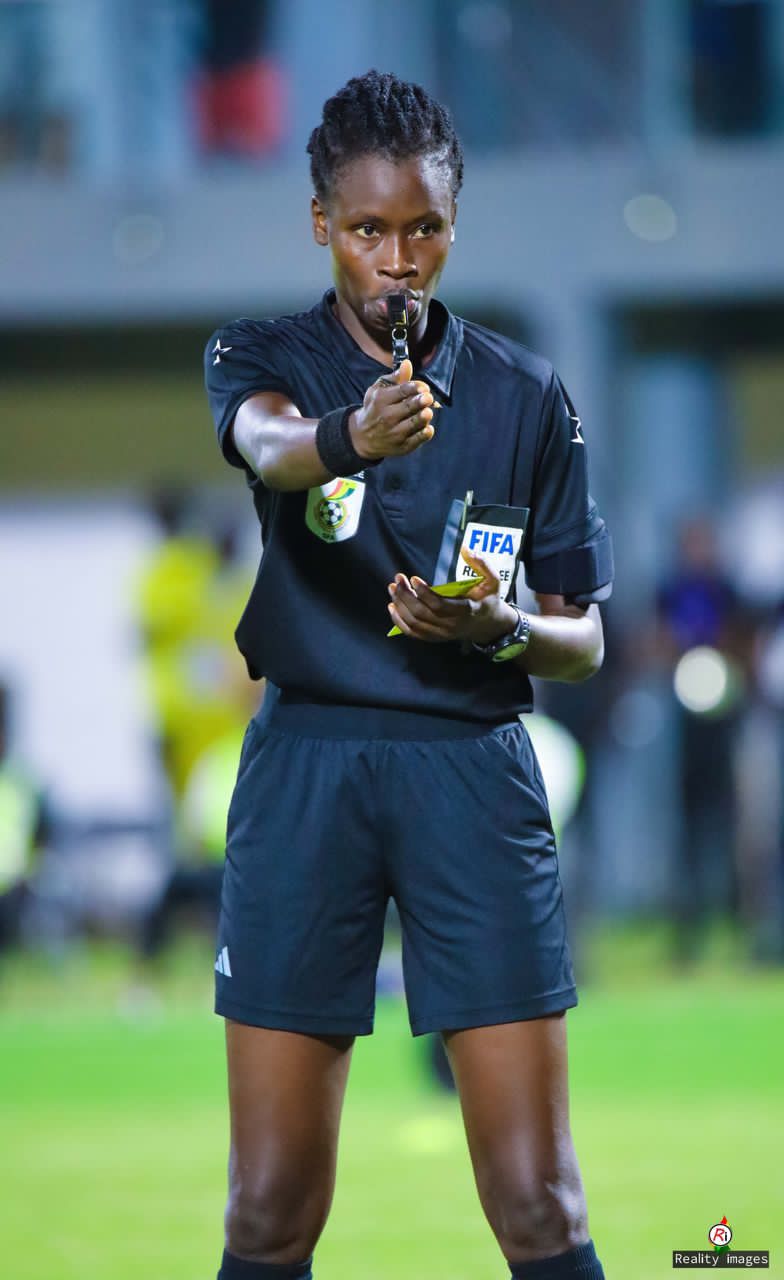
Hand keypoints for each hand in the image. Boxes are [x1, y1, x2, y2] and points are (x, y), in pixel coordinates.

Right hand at [348, 359, 437, 460]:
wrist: (363, 436)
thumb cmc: (375, 408)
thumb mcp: (378, 390)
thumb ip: (395, 377)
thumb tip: (407, 363)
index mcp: (381, 400)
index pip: (402, 391)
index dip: (416, 387)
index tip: (424, 387)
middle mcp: (387, 417)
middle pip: (409, 407)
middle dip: (422, 401)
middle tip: (428, 398)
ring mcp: (395, 433)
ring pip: (414, 424)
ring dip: (424, 416)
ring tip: (428, 411)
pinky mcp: (402, 446)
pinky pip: (417, 439)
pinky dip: (425, 433)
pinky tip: (428, 427)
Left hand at [387, 547, 517, 644]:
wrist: (489, 625)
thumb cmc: (489, 599)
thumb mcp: (493, 580)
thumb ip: (482, 564)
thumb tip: (466, 549)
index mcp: (466, 611)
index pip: (440, 606)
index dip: (424, 593)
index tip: (414, 578)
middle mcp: (452, 625)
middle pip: (422, 614)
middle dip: (406, 596)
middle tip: (398, 579)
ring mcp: (442, 634)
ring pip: (415, 623)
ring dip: (400, 606)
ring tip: (393, 588)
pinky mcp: (435, 637)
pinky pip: (413, 633)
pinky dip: (399, 622)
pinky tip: (392, 607)